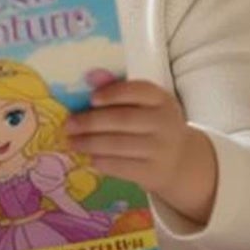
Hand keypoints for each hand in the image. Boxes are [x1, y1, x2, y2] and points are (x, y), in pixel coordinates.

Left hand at [63, 78, 217, 222]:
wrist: (180, 161)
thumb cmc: (153, 127)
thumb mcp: (145, 107)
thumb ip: (119, 91)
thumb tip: (91, 76)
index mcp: (161, 100)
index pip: (138, 91)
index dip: (113, 93)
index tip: (91, 99)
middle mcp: (164, 123)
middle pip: (123, 120)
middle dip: (91, 122)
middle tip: (68, 125)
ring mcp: (161, 150)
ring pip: (119, 145)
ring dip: (90, 143)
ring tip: (72, 142)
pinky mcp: (153, 173)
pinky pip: (122, 167)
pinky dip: (102, 162)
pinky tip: (90, 158)